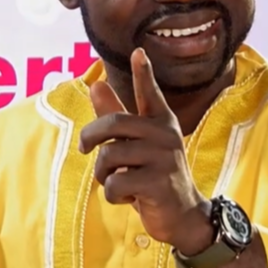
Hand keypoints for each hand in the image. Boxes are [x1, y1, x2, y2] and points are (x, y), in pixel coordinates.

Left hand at [78, 48, 213, 252]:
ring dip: (103, 174)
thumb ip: (116, 116)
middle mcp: (165, 135)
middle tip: (84, 150)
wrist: (182, 215)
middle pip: (113, 125)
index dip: (143, 73)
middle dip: (90, 137)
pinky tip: (130, 198)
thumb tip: (96, 84)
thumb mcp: (136, 145)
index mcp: (161, 123)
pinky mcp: (157, 183)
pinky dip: (113, 195)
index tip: (138, 51)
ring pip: (109, 157)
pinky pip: (114, 183)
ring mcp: (163, 158)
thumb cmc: (154, 175)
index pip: (150, 94)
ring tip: (118, 181)